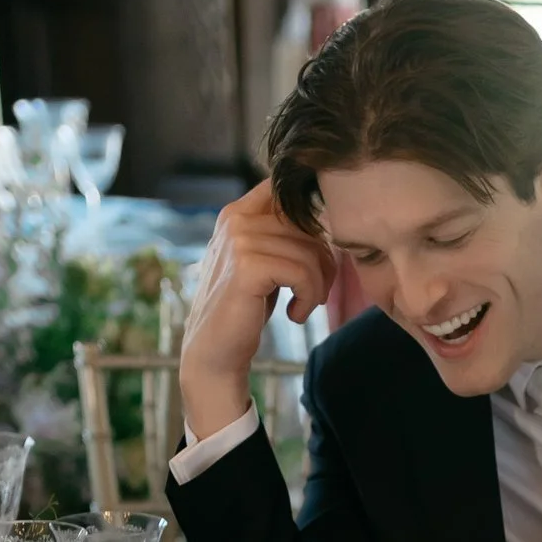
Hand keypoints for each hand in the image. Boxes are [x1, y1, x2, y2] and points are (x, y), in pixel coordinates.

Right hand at [178, 184, 338, 441]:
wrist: (215, 350)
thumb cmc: (246, 306)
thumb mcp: (264, 260)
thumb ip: (283, 233)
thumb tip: (327, 214)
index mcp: (238, 212)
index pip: (287, 191)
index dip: (313, 216)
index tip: (315, 253)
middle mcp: (235, 218)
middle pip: (308, 224)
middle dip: (324, 261)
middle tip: (315, 292)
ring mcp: (239, 240)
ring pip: (310, 251)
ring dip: (318, 285)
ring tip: (304, 305)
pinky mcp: (247, 267)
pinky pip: (303, 273)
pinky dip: (308, 298)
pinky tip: (295, 315)